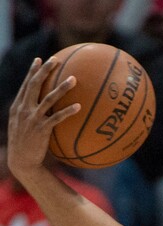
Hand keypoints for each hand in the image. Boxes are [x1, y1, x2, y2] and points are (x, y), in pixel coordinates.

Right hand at [7, 57, 79, 178]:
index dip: (32, 71)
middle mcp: (24, 109)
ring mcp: (32, 118)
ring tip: (73, 78)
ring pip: (48, 98)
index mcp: (18, 107)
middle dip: (45, 70)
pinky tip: (78, 106)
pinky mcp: (41, 129)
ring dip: (61, 87)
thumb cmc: (24, 147)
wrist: (22, 162)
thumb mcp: (21, 128)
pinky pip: (57, 117)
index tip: (39, 60)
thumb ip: (29, 117)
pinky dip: (67, 111)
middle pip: (35, 84)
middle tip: (56, 59)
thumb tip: (42, 112)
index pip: (26, 84)